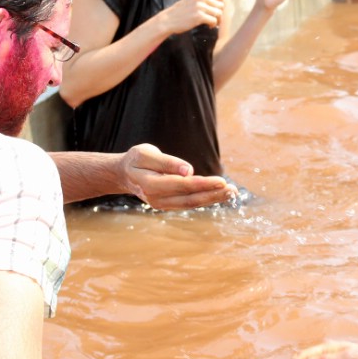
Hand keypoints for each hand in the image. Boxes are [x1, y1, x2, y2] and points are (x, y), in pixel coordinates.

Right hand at [120, 143, 235, 209]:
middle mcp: (156, 199)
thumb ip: (166, 163)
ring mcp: (162, 205)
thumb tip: (189, 170)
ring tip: (232, 193)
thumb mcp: (145, 153)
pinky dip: (206, 199)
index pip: (181, 186)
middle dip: (213, 194)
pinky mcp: (168, 205)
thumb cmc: (136, 160)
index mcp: (150, 184)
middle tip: (233, 190)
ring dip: (212, 199)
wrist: (124, 174)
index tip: (221, 181)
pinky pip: (189, 203)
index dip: (203, 184)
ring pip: (191, 204)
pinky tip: (219, 194)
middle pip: (189, 199)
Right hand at [161, 0, 226, 35]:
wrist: (169, 19)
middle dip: (219, 13)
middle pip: (221, 4)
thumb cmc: (183, 9)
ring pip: (219, 13)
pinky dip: (213, 25)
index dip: (219, 4)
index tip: (213, 10)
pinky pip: (214, 20)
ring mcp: (200, 5)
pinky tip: (208, 26)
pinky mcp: (199, 16)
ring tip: (211, 22)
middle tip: (213, 18)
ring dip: (217, 20)